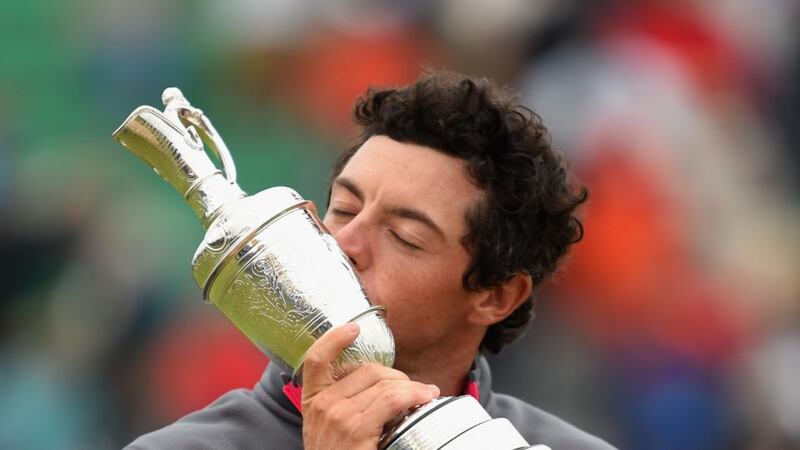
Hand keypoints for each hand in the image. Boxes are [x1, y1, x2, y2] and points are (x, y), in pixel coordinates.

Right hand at [301, 323, 439, 449]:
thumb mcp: (329, 427)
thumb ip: (343, 403)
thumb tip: (380, 383)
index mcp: (312, 400)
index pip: (316, 359)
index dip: (334, 338)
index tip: (353, 328)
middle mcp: (322, 404)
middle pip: (366, 370)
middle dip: (396, 375)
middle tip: (412, 389)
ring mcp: (338, 415)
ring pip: (384, 384)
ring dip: (411, 387)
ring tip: (425, 394)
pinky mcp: (356, 428)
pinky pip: (392, 400)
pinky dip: (413, 395)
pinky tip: (424, 398)